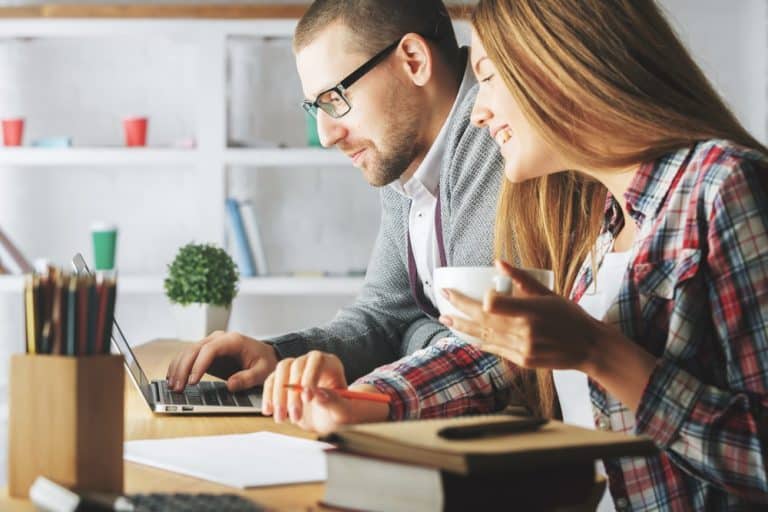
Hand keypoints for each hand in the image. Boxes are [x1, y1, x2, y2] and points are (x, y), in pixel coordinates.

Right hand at [166, 331, 277, 391]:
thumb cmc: (265, 361)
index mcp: (233, 340)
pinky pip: (188, 356)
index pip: (210, 349)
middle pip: (194, 349)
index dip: (199, 365)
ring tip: (173, 387)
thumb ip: (248, 378)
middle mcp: (219, 339)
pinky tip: (173, 378)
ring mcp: (211, 344)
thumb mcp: (262, 371)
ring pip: (187, 352)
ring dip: (178, 368)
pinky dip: (179, 366)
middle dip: (183, 369)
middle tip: (178, 388)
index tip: (193, 381)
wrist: (266, 355)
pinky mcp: (206, 352)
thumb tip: (230, 385)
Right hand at [262, 351, 388, 434]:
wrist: (328, 420)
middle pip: (296, 365)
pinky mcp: (283, 380)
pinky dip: (268, 396)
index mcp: (330, 364)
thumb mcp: (344, 412)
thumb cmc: (340, 414)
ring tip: (281, 418)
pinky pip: (271, 382)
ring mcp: (296, 369)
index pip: (317, 360)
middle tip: (295, 416)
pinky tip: (269, 411)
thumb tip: (319, 395)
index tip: (308, 399)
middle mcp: (312, 362)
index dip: (310, 376)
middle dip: (293, 393)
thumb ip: (336, 402)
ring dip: (278, 396)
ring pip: (281, 372)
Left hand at [438, 260, 616, 374]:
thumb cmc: (570, 316)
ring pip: (483, 336)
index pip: (494, 305)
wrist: (588, 348)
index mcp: (531, 311)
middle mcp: (524, 332)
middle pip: (482, 320)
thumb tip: (498, 262)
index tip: (481, 292)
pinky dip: (478, 340)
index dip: (483, 299)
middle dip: (459, 308)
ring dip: (462, 327)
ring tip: (445, 318)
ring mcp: (521, 349)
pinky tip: (466, 334)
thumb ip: (522, 279)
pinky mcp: (521, 361)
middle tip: (443, 299)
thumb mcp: (549, 293)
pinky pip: (494, 349)